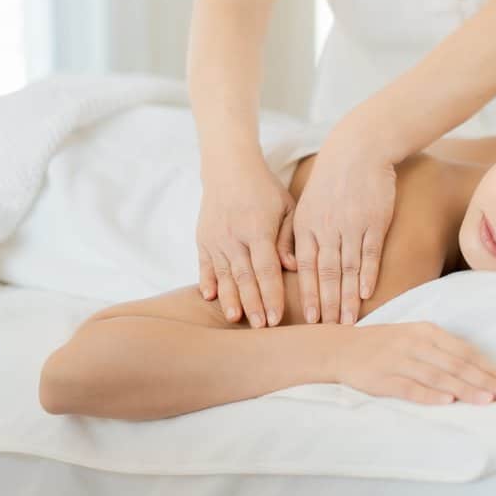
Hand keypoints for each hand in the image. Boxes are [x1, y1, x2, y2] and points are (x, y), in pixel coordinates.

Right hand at [197, 157, 296, 328]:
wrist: (228, 167)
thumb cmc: (265, 189)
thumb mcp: (286, 207)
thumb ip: (289, 238)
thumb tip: (292, 267)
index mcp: (258, 229)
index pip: (267, 270)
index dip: (272, 295)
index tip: (277, 318)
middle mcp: (234, 236)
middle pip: (245, 278)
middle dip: (254, 305)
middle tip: (261, 329)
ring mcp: (216, 238)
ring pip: (224, 275)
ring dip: (230, 299)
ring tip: (236, 320)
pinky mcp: (203, 239)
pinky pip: (204, 264)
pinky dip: (207, 281)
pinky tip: (209, 298)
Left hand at [293, 132, 396, 324]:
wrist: (358, 149)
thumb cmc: (331, 180)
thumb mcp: (304, 205)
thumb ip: (295, 236)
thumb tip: (289, 266)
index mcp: (306, 226)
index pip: (304, 268)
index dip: (307, 296)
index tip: (309, 320)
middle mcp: (326, 228)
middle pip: (325, 274)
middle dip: (326, 304)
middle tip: (328, 330)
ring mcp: (351, 225)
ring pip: (347, 268)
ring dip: (347, 297)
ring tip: (348, 321)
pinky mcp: (374, 220)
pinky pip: (369, 252)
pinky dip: (367, 274)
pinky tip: (366, 293)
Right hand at [333, 322, 495, 404]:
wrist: (341, 348)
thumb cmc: (386, 345)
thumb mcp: (414, 337)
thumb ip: (442, 350)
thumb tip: (477, 370)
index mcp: (426, 331)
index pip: (463, 350)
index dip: (486, 367)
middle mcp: (415, 343)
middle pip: (455, 363)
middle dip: (483, 380)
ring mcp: (398, 360)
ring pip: (437, 375)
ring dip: (463, 388)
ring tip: (485, 400)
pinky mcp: (381, 378)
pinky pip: (409, 388)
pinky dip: (429, 395)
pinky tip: (446, 401)